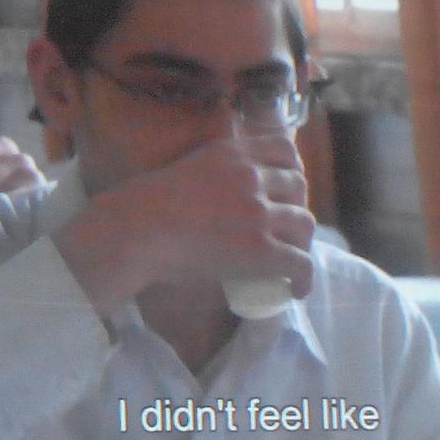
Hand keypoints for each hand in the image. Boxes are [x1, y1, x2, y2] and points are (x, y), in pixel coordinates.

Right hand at [54, 134, 314, 312]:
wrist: (136, 233)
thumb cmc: (145, 208)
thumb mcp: (189, 170)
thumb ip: (214, 173)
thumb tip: (228, 197)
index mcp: (233, 153)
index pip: (285, 149)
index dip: (293, 171)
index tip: (287, 189)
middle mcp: (252, 177)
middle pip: (299, 187)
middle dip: (297, 207)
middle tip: (286, 229)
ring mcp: (259, 213)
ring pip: (304, 224)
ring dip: (302, 242)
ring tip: (291, 259)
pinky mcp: (261, 249)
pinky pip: (300, 262)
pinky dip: (303, 277)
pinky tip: (296, 289)